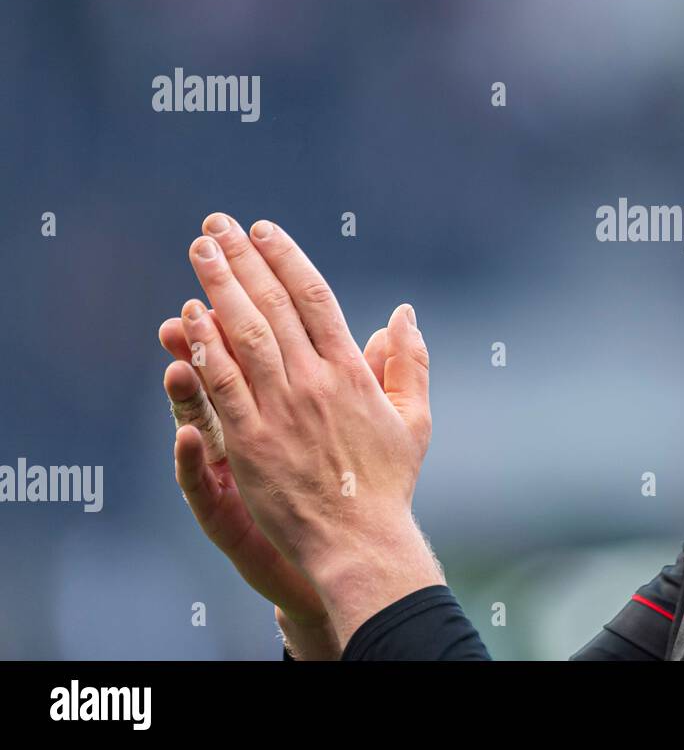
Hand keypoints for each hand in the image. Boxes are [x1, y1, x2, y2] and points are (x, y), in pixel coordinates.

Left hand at [177, 213, 441, 646]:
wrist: (359, 539)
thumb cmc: (388, 482)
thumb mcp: (414, 418)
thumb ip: (409, 361)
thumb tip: (404, 313)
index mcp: (352, 371)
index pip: (314, 298)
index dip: (286, 258)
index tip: (263, 230)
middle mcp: (314, 381)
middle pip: (273, 304)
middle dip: (243, 259)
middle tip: (216, 225)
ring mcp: (280, 410)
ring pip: (244, 334)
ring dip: (219, 287)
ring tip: (200, 250)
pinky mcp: (250, 442)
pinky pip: (223, 384)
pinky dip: (205, 346)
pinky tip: (189, 316)